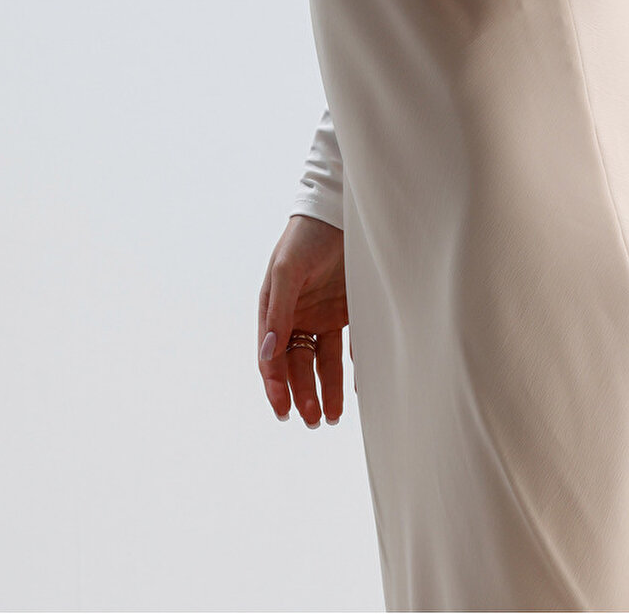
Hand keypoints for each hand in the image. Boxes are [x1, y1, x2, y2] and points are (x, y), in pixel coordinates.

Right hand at [258, 214, 348, 426]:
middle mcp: (298, 317)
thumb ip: (278, 312)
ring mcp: (324, 315)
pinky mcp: (349, 311)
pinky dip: (355, 368)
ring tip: (334, 416)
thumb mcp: (288, 270)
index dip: (276, 386)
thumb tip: (268, 354)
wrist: (343, 210)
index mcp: (275, 310)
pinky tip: (360, 386)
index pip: (272, 357)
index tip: (284, 411)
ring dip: (327, 389)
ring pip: (324, 362)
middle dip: (303, 394)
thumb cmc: (306, 236)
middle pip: (298, 365)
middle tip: (314, 419)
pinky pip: (351, 346)